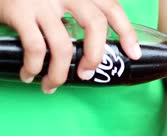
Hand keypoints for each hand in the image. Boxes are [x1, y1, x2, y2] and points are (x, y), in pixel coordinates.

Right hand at [0, 0, 141, 93]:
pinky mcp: (19, 11)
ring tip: (52, 84)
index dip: (127, 33)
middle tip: (87, 74)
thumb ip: (78, 12)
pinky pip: (34, 47)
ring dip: (59, 73)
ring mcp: (42, 1)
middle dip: (95, 56)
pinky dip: (33, 67)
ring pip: (63, 45)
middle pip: (95, 25)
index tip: (134, 54)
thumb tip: (92, 46)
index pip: (112, 8)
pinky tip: (30, 74)